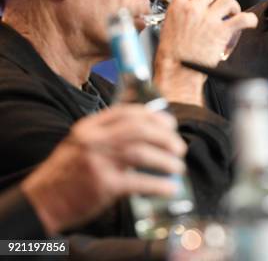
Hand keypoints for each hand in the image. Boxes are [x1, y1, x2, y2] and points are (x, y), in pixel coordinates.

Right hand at [21, 105, 185, 235]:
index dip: (154, 116)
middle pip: (139, 130)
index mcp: (89, 127)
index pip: (127, 112)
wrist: (41, 201)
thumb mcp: (82, 143)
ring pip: (142, 153)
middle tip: (179, 147)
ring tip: (177, 167)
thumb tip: (150, 131)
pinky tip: (170, 188)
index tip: (170, 124)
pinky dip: (158, 185)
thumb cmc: (67, 173)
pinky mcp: (103, 185)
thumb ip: (109, 134)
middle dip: (165, 137)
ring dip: (166, 160)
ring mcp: (98, 162)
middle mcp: (93, 140)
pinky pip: (139, 182)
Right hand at [154, 0, 256, 105]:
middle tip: (219, 6)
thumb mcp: (169, 25)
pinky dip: (249, 20)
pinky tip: (249, 23)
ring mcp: (208, 20)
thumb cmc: (172, 54)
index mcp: (178, 7)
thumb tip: (191, 6)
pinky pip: (242, 19)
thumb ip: (181, 12)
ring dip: (232, 6)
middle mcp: (193, 10)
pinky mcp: (221, 33)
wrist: (177, 72)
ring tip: (231, 14)